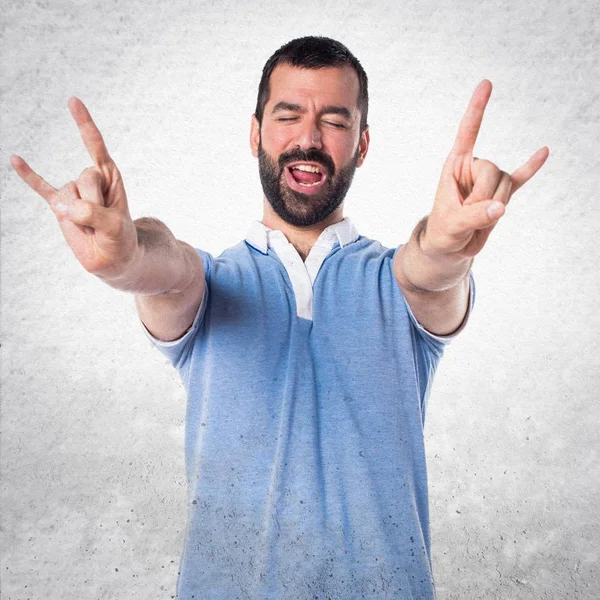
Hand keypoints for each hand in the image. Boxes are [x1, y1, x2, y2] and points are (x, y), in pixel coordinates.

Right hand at [10, 98, 138, 279]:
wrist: (112, 256)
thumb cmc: (120, 237)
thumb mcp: (116, 227)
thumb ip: (95, 214)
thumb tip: (67, 207)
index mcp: (109, 176)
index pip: (96, 145)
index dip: (84, 124)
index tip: (72, 101)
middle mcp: (90, 178)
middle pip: (86, 178)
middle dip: (97, 203)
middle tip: (104, 220)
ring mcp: (73, 191)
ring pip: (69, 195)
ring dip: (82, 217)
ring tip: (91, 227)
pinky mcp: (59, 206)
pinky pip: (41, 188)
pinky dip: (29, 176)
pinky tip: (16, 160)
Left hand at [423, 80, 548, 257]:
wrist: (451, 246)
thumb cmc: (443, 231)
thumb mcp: (451, 225)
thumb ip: (473, 216)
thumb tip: (499, 209)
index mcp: (455, 166)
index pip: (467, 133)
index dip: (477, 109)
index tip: (486, 83)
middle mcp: (474, 167)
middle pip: (493, 170)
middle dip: (484, 197)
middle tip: (468, 215)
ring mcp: (490, 180)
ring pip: (506, 183)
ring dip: (495, 206)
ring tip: (478, 218)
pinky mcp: (502, 193)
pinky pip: (521, 178)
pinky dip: (532, 168)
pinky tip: (544, 152)